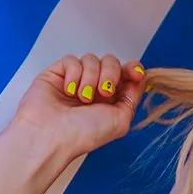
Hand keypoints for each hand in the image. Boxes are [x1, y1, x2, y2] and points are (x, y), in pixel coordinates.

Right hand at [12, 52, 147, 158]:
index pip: (126, 74)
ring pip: (92, 59)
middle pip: (112, 62)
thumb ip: (133, 97)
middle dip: (111, 74)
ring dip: (90, 77)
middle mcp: (94, 89)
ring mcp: (76, 80)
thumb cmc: (84, 133)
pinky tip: (68, 91)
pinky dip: (74, 74)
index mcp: (111, 100)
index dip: (133, 69)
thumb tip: (139, 78)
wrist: (53, 134)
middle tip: (103, 92)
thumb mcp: (121, 119)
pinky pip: (72, 60)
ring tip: (82, 98)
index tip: (135, 72)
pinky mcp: (58, 73)